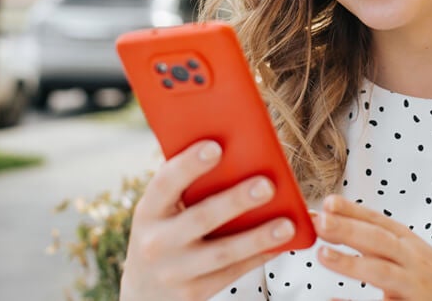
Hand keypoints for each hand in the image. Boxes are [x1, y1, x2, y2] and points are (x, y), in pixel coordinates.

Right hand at [119, 140, 295, 300]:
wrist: (144, 292)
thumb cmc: (163, 234)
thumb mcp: (161, 211)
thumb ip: (186, 186)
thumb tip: (234, 150)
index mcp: (149, 211)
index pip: (166, 183)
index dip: (189, 165)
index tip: (215, 146)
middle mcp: (157, 242)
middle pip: (201, 218)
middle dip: (235, 201)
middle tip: (267, 185)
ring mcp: (175, 271)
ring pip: (223, 252)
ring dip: (258, 237)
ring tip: (286, 224)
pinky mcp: (194, 293)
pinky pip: (233, 273)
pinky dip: (258, 257)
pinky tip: (280, 244)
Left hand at [314, 195, 431, 300]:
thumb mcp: (410, 257)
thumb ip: (376, 248)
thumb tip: (332, 241)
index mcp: (408, 242)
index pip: (377, 221)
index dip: (352, 210)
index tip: (327, 202)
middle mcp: (413, 258)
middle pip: (377, 238)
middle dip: (348, 227)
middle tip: (318, 220)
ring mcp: (416, 282)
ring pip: (382, 269)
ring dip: (352, 261)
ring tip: (323, 253)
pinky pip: (388, 299)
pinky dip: (362, 296)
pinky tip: (338, 297)